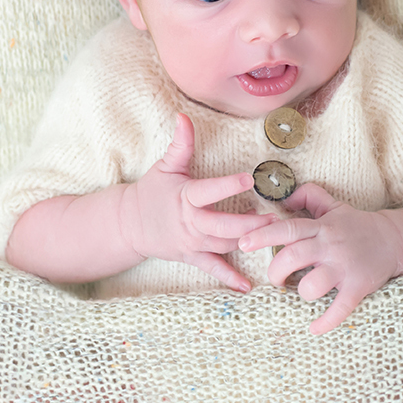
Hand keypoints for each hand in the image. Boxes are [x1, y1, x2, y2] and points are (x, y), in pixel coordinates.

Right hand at [121, 114, 271, 291]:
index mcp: (186, 197)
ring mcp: (191, 243)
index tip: (250, 178)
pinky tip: (247, 286)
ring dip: (248, 243)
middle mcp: (190, 223)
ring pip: (223, 246)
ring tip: (273, 236)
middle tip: (273, 218)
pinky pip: (212, 269)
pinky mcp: (192, 257)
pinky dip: (229, 278)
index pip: (209, 191)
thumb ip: (180, 144)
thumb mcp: (165, 167)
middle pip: (222, 226)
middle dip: (249, 224)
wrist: (129, 224)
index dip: (229, 185)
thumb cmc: (151, 192)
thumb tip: (183, 116)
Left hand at [238, 183, 402, 334]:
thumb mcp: (333, 205)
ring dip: (301, 293)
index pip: (287, 228)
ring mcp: (344, 267)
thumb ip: (309, 196)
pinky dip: (325, 321)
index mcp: (321, 227)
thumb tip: (285, 196)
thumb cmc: (357, 225)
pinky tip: (314, 328)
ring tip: (302, 292)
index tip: (243, 243)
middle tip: (276, 278)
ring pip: (312, 286)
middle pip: (292, 257)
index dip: (262, 235)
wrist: (394, 239)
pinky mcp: (358, 287)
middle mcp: (330, 246)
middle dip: (276, 271)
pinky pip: (339, 309)